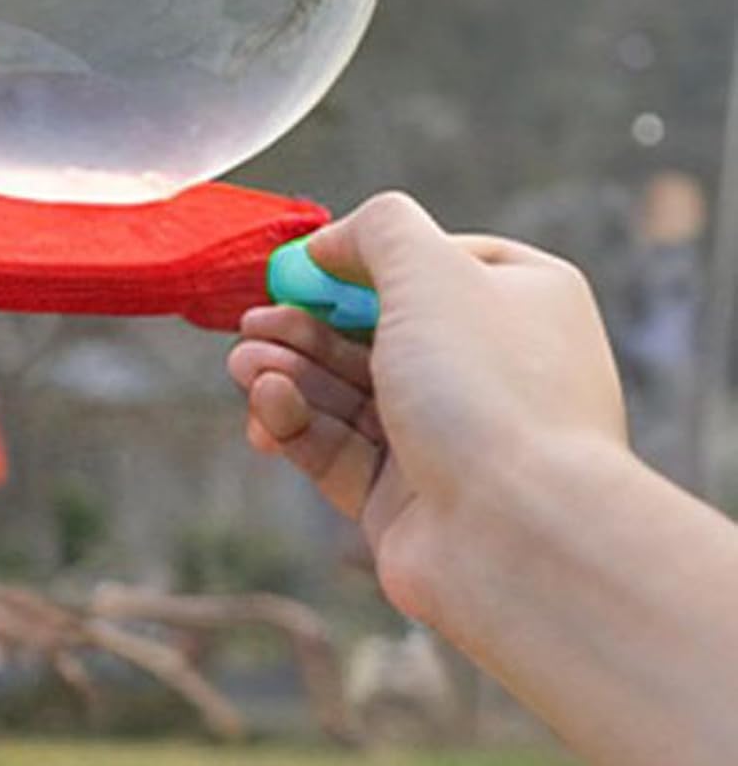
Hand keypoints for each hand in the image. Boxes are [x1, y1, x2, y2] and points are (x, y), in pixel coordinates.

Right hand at [229, 192, 627, 623]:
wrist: (516, 535)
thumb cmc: (488, 390)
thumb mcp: (431, 271)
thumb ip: (378, 230)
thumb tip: (331, 243)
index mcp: (522, 303)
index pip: (435, 263)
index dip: (363, 261)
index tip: (305, 267)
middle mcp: (489, 369)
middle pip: (376, 331)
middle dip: (306, 325)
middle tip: (252, 323)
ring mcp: (446, 438)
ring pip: (347, 392)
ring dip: (289, 371)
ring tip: (243, 364)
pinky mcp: (403, 498)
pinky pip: (337, 448)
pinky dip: (296, 423)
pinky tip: (267, 405)